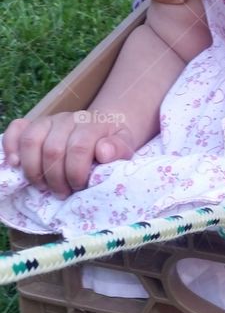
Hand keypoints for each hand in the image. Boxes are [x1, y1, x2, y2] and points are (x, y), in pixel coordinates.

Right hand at [3, 111, 135, 196]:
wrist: (106, 124)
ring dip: (34, 170)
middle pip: (52, 149)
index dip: (76, 173)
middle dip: (56, 178)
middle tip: (62, 193)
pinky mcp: (35, 124)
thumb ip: (118, 149)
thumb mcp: (125, 145)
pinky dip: (11, 146)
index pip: (79, 147)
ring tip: (42, 186)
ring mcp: (50, 120)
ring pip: (31, 140)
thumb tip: (102, 151)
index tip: (79, 187)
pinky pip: (17, 129)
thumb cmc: (113, 141)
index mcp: (92, 124)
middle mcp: (68, 119)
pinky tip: (14, 164)